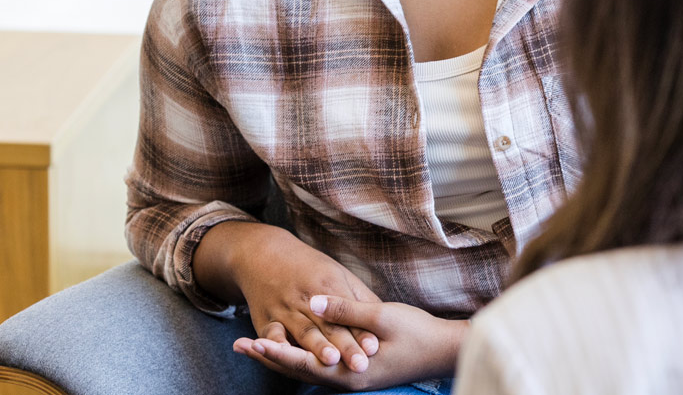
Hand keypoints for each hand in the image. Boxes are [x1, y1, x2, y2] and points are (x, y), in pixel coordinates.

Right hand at [201, 223, 382, 370]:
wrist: (264, 254)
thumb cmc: (309, 268)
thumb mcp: (338, 274)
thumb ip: (359, 299)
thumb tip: (385, 320)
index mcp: (328, 285)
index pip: (350, 314)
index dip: (362, 332)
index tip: (374, 348)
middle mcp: (307, 298)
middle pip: (330, 327)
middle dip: (345, 346)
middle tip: (360, 365)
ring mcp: (285, 308)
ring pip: (304, 331)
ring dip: (317, 347)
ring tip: (331, 362)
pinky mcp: (266, 319)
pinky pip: (271, 333)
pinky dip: (276, 343)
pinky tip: (283, 354)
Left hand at [235, 294, 468, 390]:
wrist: (443, 351)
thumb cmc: (417, 333)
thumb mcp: (381, 316)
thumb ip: (345, 311)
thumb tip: (313, 303)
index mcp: (350, 370)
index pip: (304, 362)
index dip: (276, 351)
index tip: (252, 342)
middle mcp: (346, 379)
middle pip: (298, 371)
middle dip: (269, 357)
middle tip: (239, 345)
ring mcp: (351, 377)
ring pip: (307, 371)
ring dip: (280, 358)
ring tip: (255, 347)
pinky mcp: (356, 371)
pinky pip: (319, 368)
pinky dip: (299, 359)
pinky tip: (289, 349)